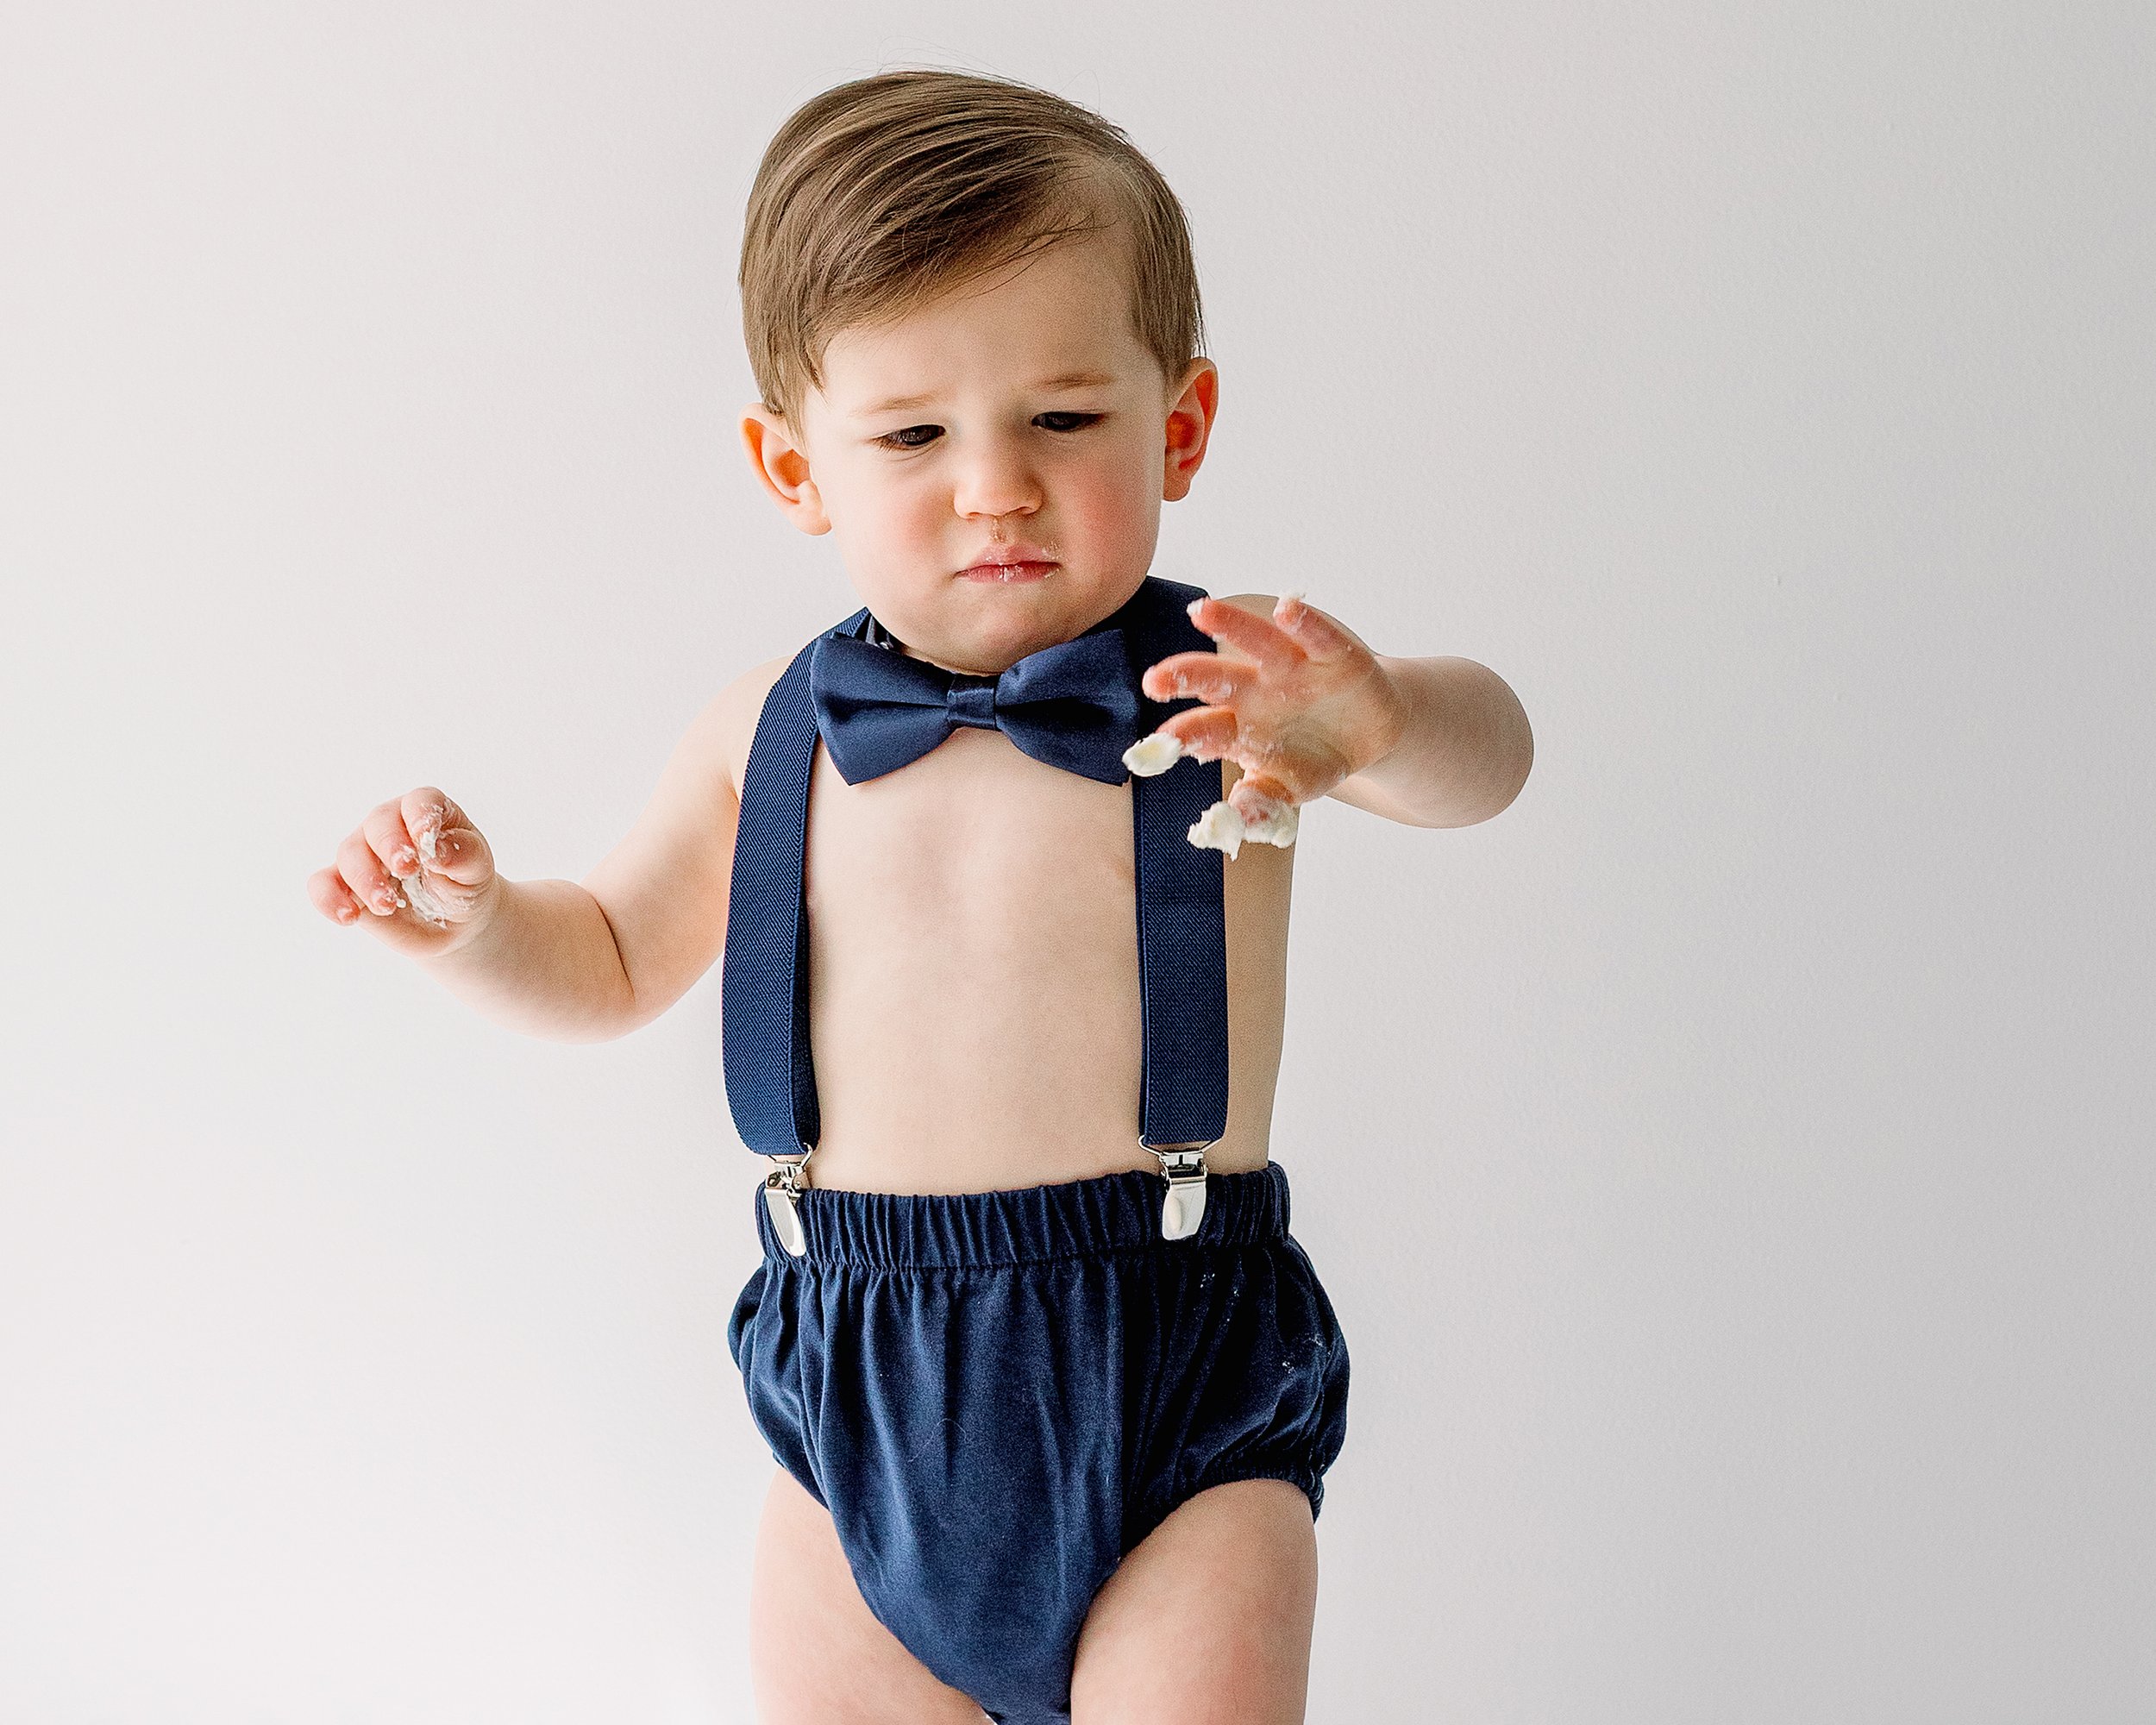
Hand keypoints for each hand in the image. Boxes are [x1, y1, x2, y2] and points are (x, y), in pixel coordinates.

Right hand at [308, 787, 499, 953]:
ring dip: (365, 880)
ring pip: (349, 854)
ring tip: (387, 906)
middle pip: (378, 825)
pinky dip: (328, 898)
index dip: (421, 816)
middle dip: (390, 847)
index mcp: (426, 813)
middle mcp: (390, 827)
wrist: (455, 925)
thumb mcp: (476, 869)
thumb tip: (440, 851)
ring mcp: (365, 854)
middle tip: (406, 870)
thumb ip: (464, 855)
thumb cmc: (466, 884)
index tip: (426, 839)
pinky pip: (323, 884)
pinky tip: (348, 916)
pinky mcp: (346, 885)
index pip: (418, 802)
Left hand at [1136, 593, 1410, 850]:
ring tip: (1202, 612)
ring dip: (1231, 625)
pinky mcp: (1332, 654)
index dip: (1182, 735)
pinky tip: (1287, 609)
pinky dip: (1303, 623)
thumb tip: (1237, 816)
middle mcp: (1256, 691)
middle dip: (1185, 676)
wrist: (1368, 737)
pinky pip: (1315, 636)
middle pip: (1215, 679)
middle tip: (1155, 681)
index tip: (1158, 744)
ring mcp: (1292, 668)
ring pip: (1257, 643)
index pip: (1203, 728)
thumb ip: (1263, 801)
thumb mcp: (1290, 788)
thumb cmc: (1313, 759)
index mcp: (1237, 727)